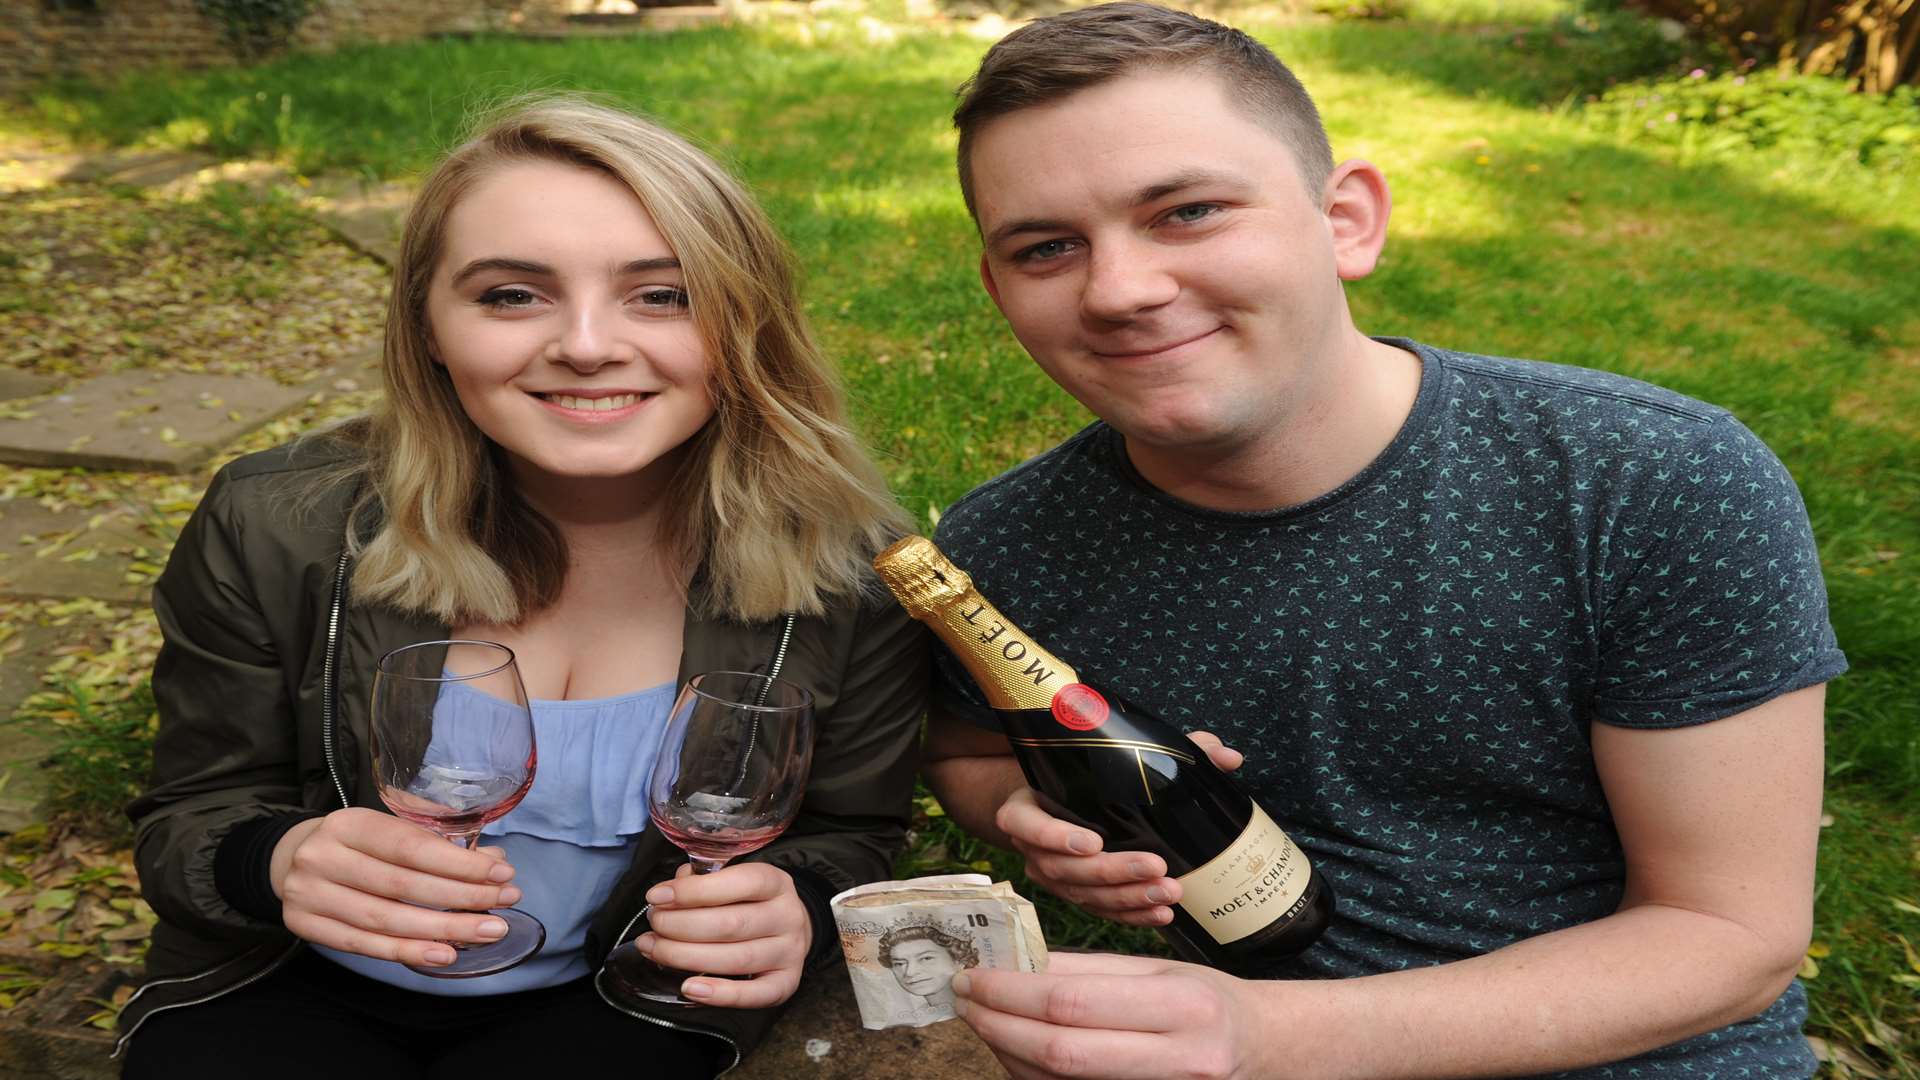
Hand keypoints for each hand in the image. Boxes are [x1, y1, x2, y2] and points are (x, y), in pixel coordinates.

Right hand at [272, 807, 520, 967]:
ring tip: (488, 931)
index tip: (502, 873)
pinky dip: (408, 952)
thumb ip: (438, 844)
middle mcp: (323, 856)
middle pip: (403, 885)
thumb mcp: (389, 830)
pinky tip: (444, 953)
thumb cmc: (356, 844)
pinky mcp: (305, 926)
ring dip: (444, 929)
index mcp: (349, 823)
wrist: (290, 860)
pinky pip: (365, 945)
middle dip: (462, 897)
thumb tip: (494, 861)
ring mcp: (309, 894)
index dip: (460, 863)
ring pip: (387, 920)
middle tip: (505, 904)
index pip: (411, 847)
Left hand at [637, 862, 812, 1008]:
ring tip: (653, 949)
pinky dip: (719, 995)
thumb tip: (668, 895)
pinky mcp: (786, 983)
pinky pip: (753, 995)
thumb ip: (702, 881)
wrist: (790, 929)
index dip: (693, 891)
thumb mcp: (733, 879)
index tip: (656, 897)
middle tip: (653, 924)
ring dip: (685, 957)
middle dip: (680, 925)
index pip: (739, 883)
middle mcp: (787, 916)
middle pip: (730, 924)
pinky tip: (688, 988)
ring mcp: (789, 952)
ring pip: (735, 959)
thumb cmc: (750, 902)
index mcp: (775, 882)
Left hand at [952, 951, 1271, 1079]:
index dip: (1012, 990)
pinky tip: (1013, 1051)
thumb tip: (1015, 962)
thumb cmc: (1207, 1002)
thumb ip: (1089, 969)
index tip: (973, 975)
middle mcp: (1179, 1060)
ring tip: (982, 1020)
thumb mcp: (1160, 970)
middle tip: (963, 1000)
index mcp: (1181, 1005)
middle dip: (999, 1024)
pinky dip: (1033, 1077)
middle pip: (1062, 1052)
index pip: (1074, 1001)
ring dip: (1007, 1053)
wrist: (1264, 1052)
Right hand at [997, 731, 1241, 925]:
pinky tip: (1161, 914)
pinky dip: (1130, 916)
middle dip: (1114, 872)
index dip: (1054, 836)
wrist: (1066, 798)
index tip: (1094, 840)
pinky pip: (1100, 912)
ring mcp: (1053, 875)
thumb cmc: (1092, 772)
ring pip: (1084, 896)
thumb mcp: (1118, 753)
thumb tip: (1228, 757)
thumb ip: (1171, 750)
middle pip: (1064, 869)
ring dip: (1127, 899)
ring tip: (1169, 893)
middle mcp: (1033, 847)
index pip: (1024, 824)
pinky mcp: (1075, 895)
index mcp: (1027, 806)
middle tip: (1156, 867)